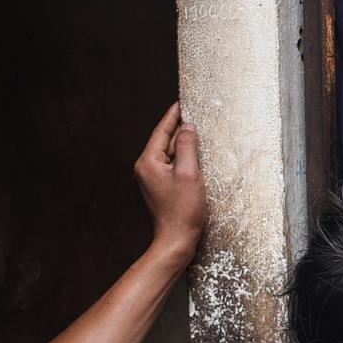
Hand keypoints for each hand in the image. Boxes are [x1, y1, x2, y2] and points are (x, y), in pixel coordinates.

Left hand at [134, 102, 205, 257]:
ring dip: (182, 144)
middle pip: (164, 141)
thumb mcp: (189, 173)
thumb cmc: (183, 210)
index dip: (173, 115)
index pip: (161, 131)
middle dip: (178, 129)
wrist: (176, 239)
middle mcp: (145, 168)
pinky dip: (182, 159)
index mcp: (148, 161)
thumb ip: (187, 146)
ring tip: (196, 133)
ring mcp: (151, 178)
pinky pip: (171, 165)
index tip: (181, 103)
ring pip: (168, 153)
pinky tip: (194, 157)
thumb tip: (187, 128)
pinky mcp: (159, 187)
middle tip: (193, 114)